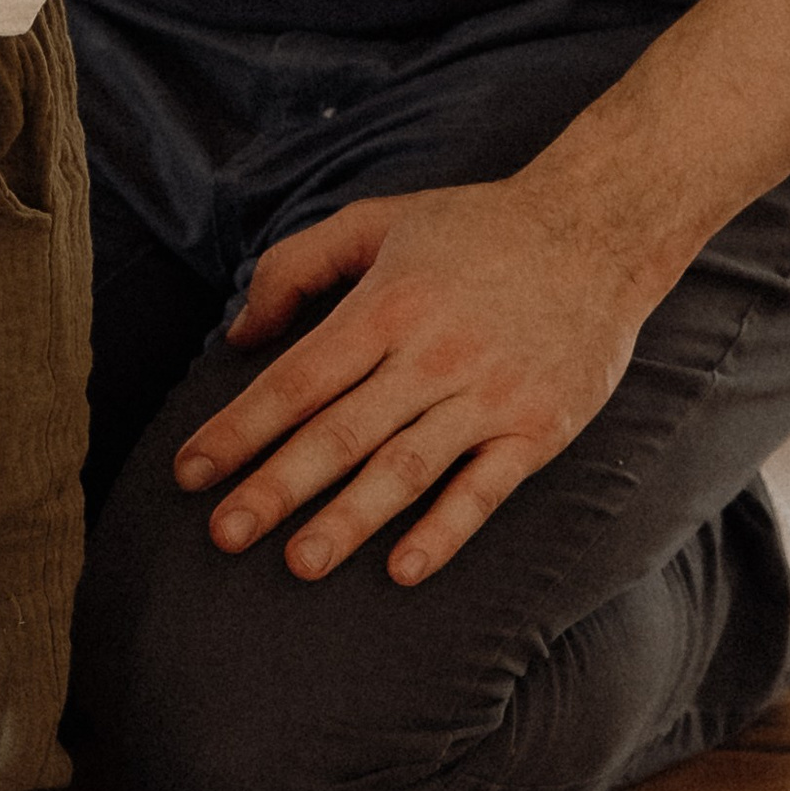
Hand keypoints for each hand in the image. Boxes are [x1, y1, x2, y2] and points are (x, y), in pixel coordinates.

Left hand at [172, 172, 655, 585]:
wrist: (601, 227)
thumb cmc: (476, 225)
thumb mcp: (377, 220)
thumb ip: (297, 266)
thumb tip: (239, 332)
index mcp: (386, 306)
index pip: (296, 379)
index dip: (239, 428)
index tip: (189, 472)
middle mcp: (431, 355)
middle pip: (340, 432)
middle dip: (275, 486)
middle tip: (222, 534)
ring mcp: (488, 396)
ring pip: (405, 468)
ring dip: (350, 520)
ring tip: (300, 563)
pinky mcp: (539, 429)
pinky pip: (485, 489)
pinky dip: (445, 531)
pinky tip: (403, 570)